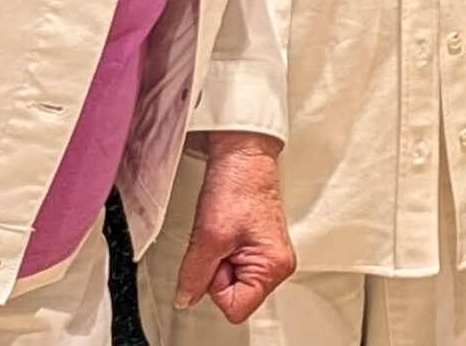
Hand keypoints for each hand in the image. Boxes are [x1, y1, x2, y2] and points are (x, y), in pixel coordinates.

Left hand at [174, 131, 295, 322]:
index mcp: (274, 266)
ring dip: (219, 261)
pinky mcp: (261, 246)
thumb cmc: (237, 186)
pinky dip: (223, 252)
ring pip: (232, 280)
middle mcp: (278, 264)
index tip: (215, 259)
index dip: (215, 286)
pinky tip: (226, 232)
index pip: (235, 307)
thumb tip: (187, 298)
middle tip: (219, 242)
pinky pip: (234, 265)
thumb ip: (194, 276)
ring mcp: (271, 255)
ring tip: (223, 233)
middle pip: (235, 295)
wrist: (243, 157)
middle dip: (217, 273)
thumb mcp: (207, 238)